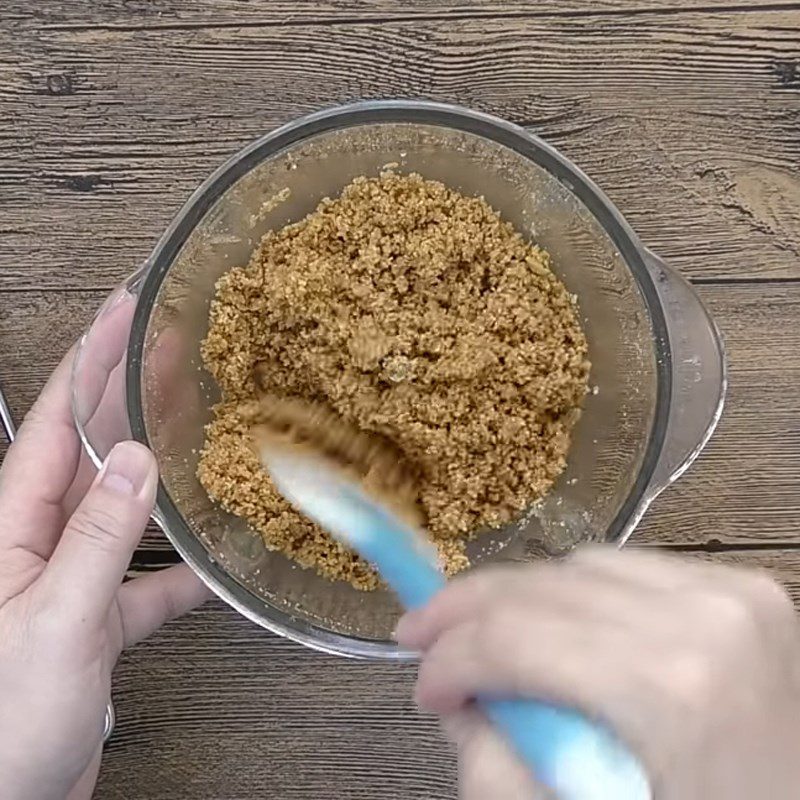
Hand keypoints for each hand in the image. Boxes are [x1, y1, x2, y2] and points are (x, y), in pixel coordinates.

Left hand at [0, 295, 209, 799]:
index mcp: (13, 528)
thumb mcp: (56, 622)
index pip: (52, 421)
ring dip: (162, 470)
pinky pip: (148, 579)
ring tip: (200, 429)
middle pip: (89, 449)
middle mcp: (39, 543)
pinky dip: (184, 569)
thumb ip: (99, 541)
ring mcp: (70, 580)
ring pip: (123, 507)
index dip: (88, 360)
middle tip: (170, 349)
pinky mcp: (96, 619)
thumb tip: (134, 462)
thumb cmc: (2, 724)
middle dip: (128, 395)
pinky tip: (222, 563)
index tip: (124, 311)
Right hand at [397, 547, 799, 799]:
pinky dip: (584, 594)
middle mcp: (704, 616)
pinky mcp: (747, 588)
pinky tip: (568, 629)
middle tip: (421, 636)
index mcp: (669, 688)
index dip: (449, 657)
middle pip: (541, 585)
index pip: (515, 637)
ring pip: (581, 566)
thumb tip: (460, 703)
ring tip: (496, 640)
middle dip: (466, 611)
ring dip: (526, 599)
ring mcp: (732, 593)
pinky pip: (632, 570)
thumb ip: (502, 777)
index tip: (421, 686)